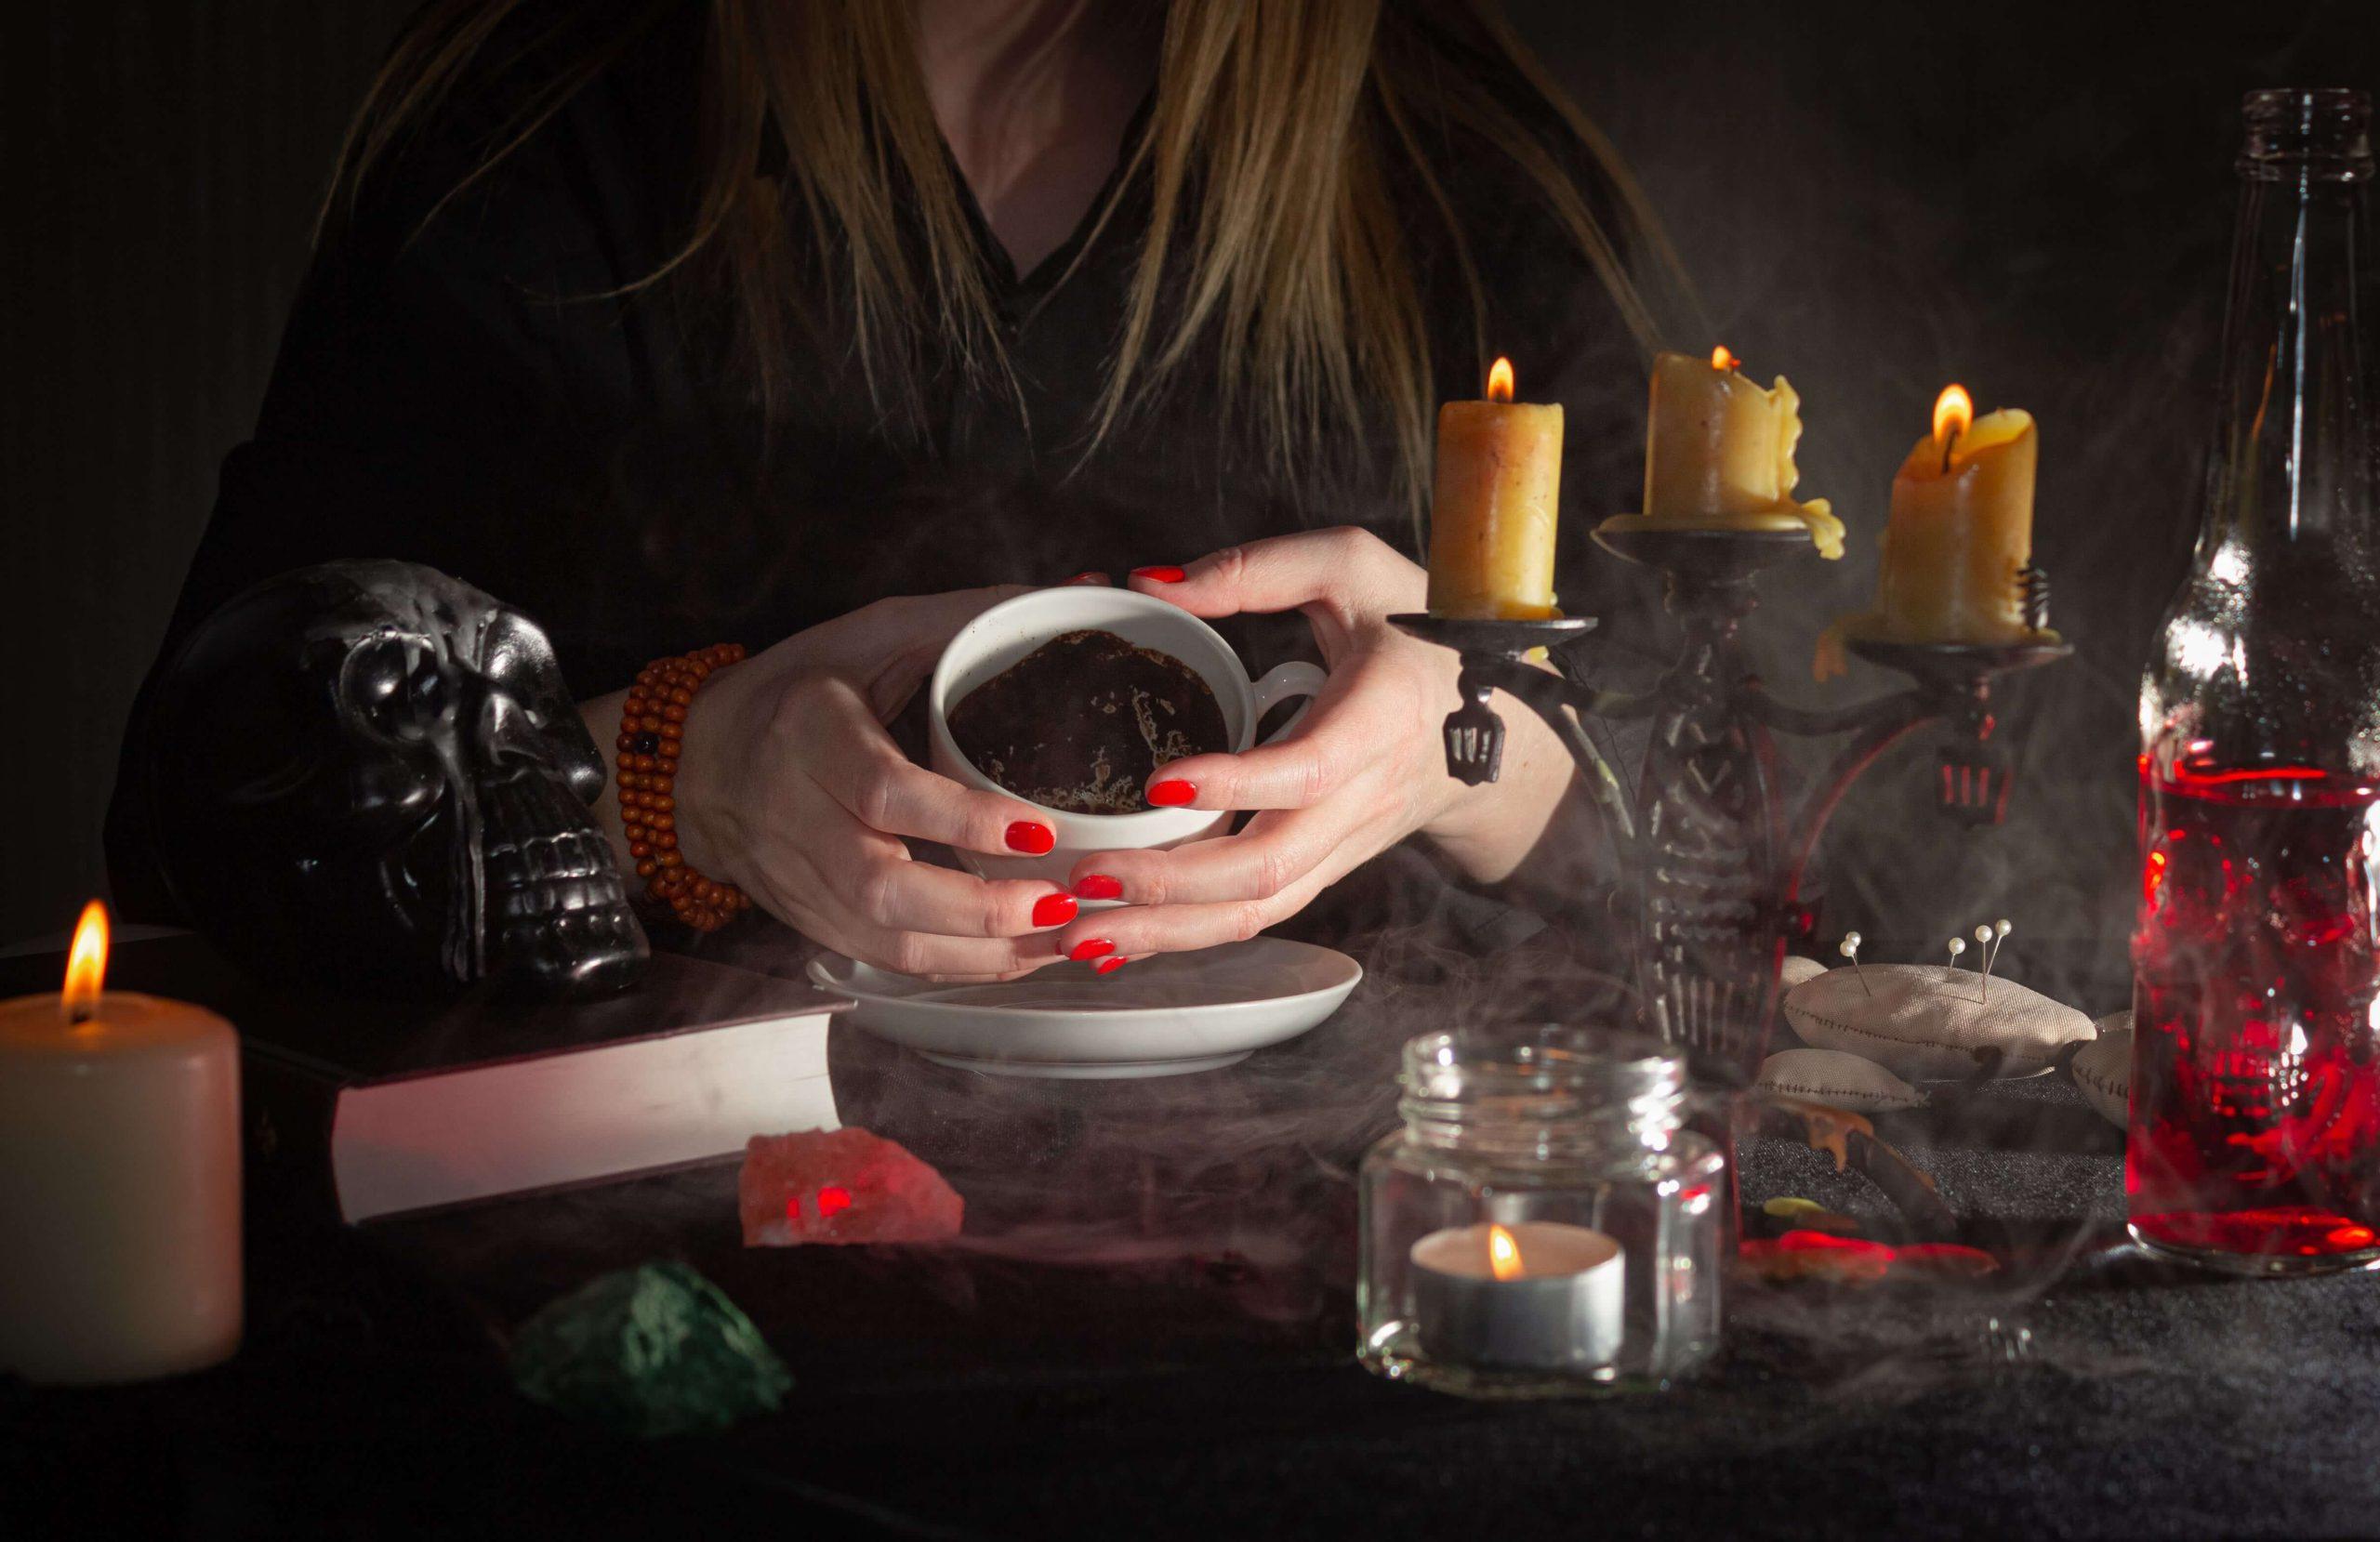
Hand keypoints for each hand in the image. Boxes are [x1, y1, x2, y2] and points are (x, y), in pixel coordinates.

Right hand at [654, 587, 1081, 980]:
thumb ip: (969, 619)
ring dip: (979, 953)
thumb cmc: (801, 689)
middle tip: (1062, 903)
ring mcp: (798, 879)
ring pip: (886, 939)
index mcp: (809, 732)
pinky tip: (1017, 956)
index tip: (1039, 829)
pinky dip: (956, 967)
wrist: (698, 762)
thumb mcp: (871, 635)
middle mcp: (796, 815)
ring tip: (1057, 938)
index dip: (962, 820)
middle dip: (980, 909)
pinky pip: (884, 959)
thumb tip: (1083, 592)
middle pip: (883, 887)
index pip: (885, 791)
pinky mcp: (809, 921)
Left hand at [1049, 529, 1579, 965]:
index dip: (1239, 784)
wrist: (1501, 717)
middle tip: (1089, 878)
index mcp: (1379, 719)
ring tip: (1083, 933)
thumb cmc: (1421, 633)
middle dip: (1173, 884)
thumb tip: (1152, 585)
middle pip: (1270, 867)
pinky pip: (1257, 913)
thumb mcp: (1354, 567)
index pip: (1310, 770)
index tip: (1164, 778)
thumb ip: (1258, 569)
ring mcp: (1344, 844)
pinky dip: (1187, 935)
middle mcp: (1363, 798)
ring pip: (1259, 909)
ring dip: (1170, 929)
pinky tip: (1121, 939)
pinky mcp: (1324, 866)